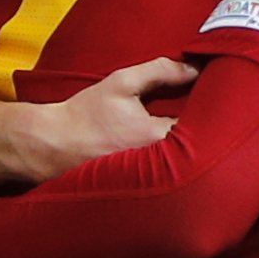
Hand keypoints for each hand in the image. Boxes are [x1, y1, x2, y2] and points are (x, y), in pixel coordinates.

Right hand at [20, 55, 195, 177]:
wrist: (51, 146)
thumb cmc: (85, 115)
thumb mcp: (122, 83)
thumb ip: (161, 71)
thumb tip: (194, 68)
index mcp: (161, 136)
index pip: (204, 121)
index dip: (208, 104)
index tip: (207, 91)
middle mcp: (161, 165)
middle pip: (197, 144)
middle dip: (201, 126)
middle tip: (196, 107)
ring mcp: (152, 180)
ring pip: (183, 159)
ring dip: (186, 144)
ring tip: (179, 126)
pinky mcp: (142, 189)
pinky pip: (167, 170)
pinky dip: (170, 159)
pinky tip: (161, 146)